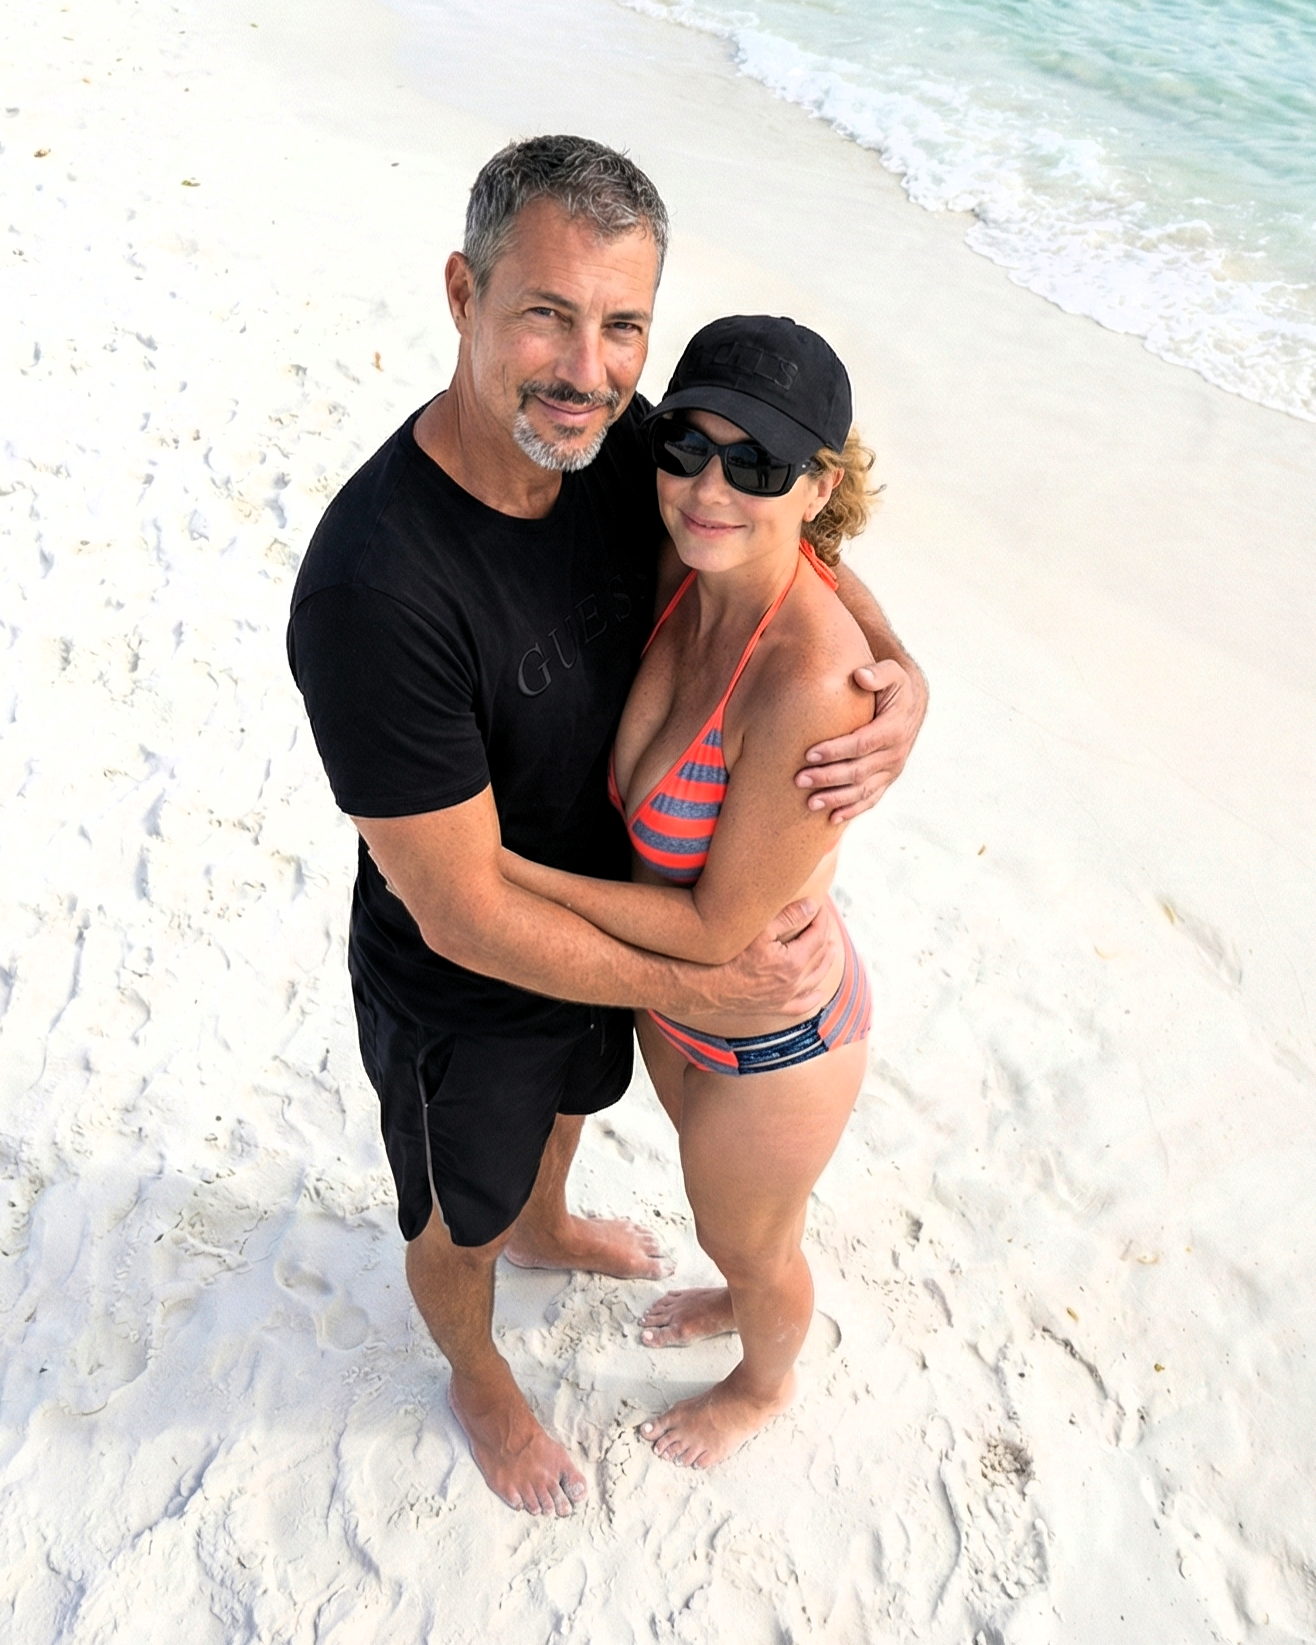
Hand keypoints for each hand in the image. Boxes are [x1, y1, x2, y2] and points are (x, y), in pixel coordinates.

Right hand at [686, 900, 840, 1019]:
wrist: (704, 988)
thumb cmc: (727, 957)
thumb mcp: (758, 930)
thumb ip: (788, 917)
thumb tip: (812, 906)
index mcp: (794, 961)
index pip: (818, 934)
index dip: (821, 918)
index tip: (819, 906)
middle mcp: (794, 982)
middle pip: (821, 955)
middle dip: (825, 935)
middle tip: (823, 921)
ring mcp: (785, 997)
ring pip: (816, 978)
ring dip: (826, 961)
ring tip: (831, 948)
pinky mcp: (774, 1007)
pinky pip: (802, 1006)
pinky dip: (813, 998)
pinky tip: (818, 992)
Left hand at [795, 658, 927, 824]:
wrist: (911, 705)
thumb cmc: (893, 687)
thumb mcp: (892, 673)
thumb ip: (879, 673)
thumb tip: (861, 675)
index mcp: (895, 728)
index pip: (861, 743)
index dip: (835, 751)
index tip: (809, 753)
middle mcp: (896, 753)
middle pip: (858, 771)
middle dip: (827, 778)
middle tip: (799, 779)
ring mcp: (891, 770)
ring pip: (863, 791)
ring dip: (836, 799)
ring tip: (809, 803)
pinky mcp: (887, 780)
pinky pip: (870, 800)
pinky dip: (851, 810)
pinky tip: (831, 819)